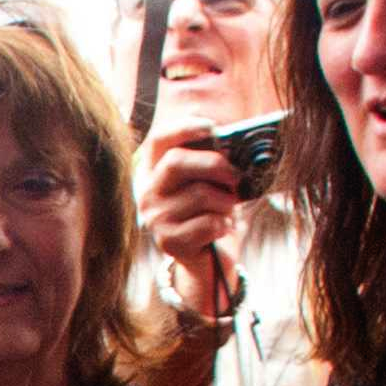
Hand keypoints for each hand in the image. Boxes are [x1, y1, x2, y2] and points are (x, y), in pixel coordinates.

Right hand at [135, 122, 242, 275]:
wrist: (209, 259)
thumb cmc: (212, 211)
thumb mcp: (212, 181)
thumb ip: (216, 160)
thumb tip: (237, 141)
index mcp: (154, 170)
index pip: (158, 140)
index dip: (183, 128)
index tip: (212, 127)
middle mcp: (147, 192)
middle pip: (175, 162)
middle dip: (214, 164)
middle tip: (236, 174)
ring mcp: (154, 217)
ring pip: (199, 194)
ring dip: (226, 201)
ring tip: (228, 209)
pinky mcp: (167, 241)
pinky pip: (206, 223)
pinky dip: (224, 224)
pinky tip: (223, 227)